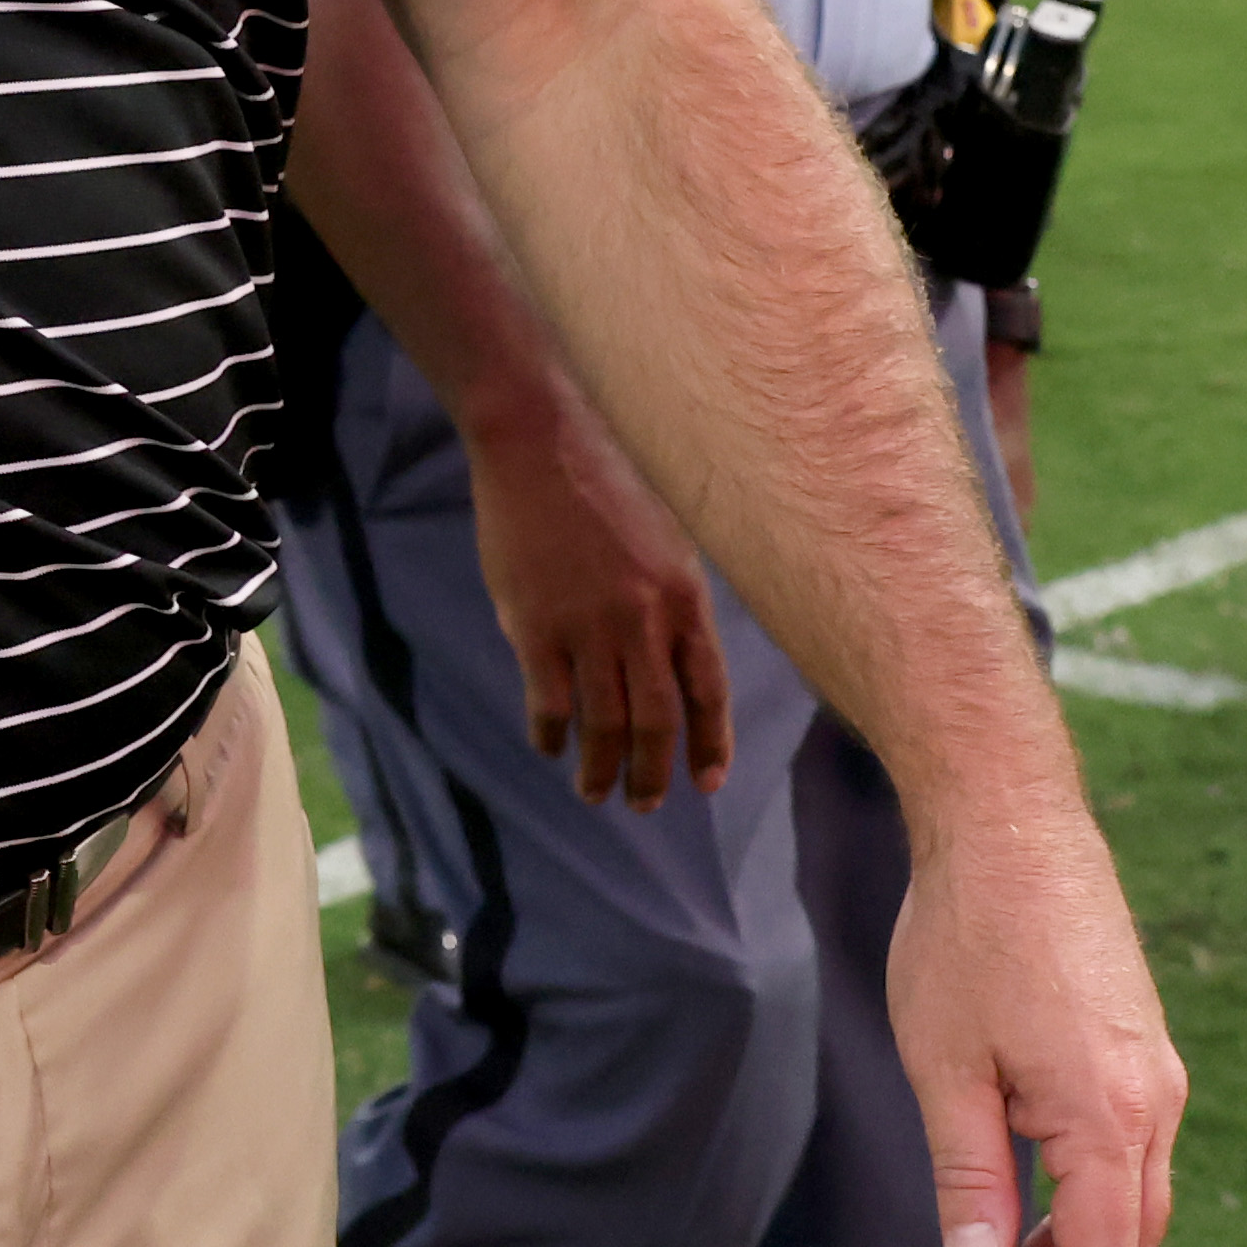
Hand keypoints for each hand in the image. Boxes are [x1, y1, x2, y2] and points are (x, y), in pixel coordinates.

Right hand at [472, 398, 731, 809]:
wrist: (541, 443)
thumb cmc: (605, 484)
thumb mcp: (664, 542)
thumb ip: (668, 606)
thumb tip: (665, 669)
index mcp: (685, 597)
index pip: (708, 689)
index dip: (710, 742)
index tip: (707, 783)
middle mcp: (644, 619)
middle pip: (657, 720)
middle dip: (653, 773)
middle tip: (644, 803)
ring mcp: (589, 625)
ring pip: (604, 723)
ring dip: (601, 769)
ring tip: (594, 793)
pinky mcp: (536, 626)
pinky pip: (549, 702)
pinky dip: (552, 734)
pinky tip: (550, 746)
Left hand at [879, 801, 1185, 1246]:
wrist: (1013, 824)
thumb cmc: (966, 936)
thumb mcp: (945, 1065)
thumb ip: (967, 1173)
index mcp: (1108, 1116)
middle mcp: (1155, 1102)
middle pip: (1131, 1245)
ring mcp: (1158, 1074)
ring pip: (1138, 1204)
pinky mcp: (1144, 1050)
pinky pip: (1133, 1155)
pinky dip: (1094, 1206)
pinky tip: (1037, 1224)